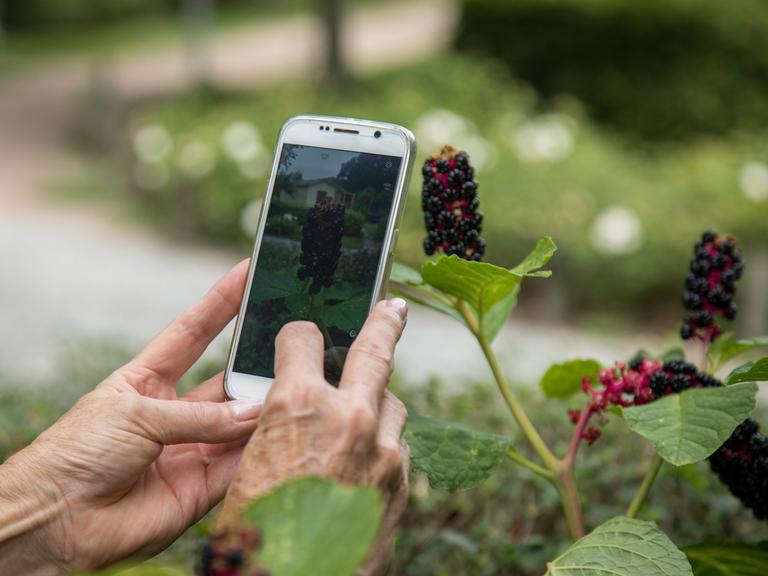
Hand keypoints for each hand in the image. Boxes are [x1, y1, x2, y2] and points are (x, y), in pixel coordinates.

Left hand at [0, 260, 262, 573]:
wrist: (56, 521)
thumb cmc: (77, 454)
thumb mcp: (135, 414)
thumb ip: (199, 416)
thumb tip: (255, 410)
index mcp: (147, 381)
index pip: (192, 333)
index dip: (220, 303)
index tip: (247, 272)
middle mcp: (174, 413)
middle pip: (225, 380)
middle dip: (254, 362)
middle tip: (290, 340)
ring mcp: (190, 449)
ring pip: (240, 423)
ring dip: (262, 409)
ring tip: (290, 388)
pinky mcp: (201, 488)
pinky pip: (240, 464)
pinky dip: (260, 450)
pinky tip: (280, 431)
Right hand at [214, 299, 409, 575]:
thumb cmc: (257, 536)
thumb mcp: (248, 466)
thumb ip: (278, 427)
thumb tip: (291, 411)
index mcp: (296, 406)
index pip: (301, 339)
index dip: (297, 335)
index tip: (300, 335)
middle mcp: (348, 416)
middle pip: (374, 350)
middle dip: (383, 324)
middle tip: (393, 308)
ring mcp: (383, 449)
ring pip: (390, 403)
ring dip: (376, 403)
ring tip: (362, 413)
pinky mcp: (401, 480)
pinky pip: (397, 445)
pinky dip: (383, 444)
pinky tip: (365, 461)